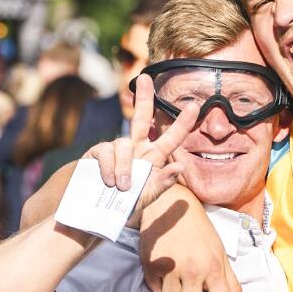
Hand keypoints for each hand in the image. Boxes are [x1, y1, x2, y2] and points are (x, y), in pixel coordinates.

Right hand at [83, 74, 197, 226]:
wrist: (99, 214)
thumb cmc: (129, 205)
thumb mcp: (149, 196)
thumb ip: (164, 182)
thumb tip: (181, 166)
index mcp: (154, 157)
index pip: (171, 138)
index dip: (182, 123)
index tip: (195, 107)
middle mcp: (136, 147)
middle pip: (141, 117)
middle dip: (144, 97)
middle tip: (144, 77)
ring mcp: (116, 149)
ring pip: (124, 145)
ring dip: (125, 168)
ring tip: (123, 188)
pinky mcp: (97, 153)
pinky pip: (106, 152)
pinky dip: (109, 168)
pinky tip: (109, 182)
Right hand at [140, 185, 247, 291]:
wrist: (170, 205)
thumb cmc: (199, 231)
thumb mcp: (220, 254)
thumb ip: (231, 284)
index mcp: (214, 268)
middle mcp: (193, 271)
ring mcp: (170, 269)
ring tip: (177, 276)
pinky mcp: (150, 266)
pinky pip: (154, 290)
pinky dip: (159, 284)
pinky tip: (164, 267)